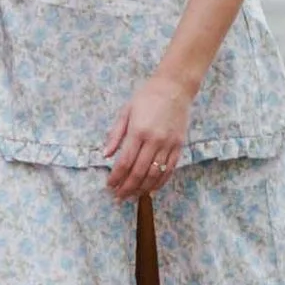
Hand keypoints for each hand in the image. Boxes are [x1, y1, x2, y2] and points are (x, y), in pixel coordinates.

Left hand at [105, 74, 193, 201]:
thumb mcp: (126, 111)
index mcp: (138, 130)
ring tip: (132, 196)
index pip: (125, 162)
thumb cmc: (147, 97)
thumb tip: (105, 155)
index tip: (109, 186)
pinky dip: (160, 183)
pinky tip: (151, 189)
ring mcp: (168, 145)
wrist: (175, 87)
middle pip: (139, 172)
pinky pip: (169, 170)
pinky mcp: (179, 147)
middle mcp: (154, 140)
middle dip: (127, 187)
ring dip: (142, 189)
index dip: (116, 177)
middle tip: (118, 197)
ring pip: (154, 175)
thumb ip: (115, 134)